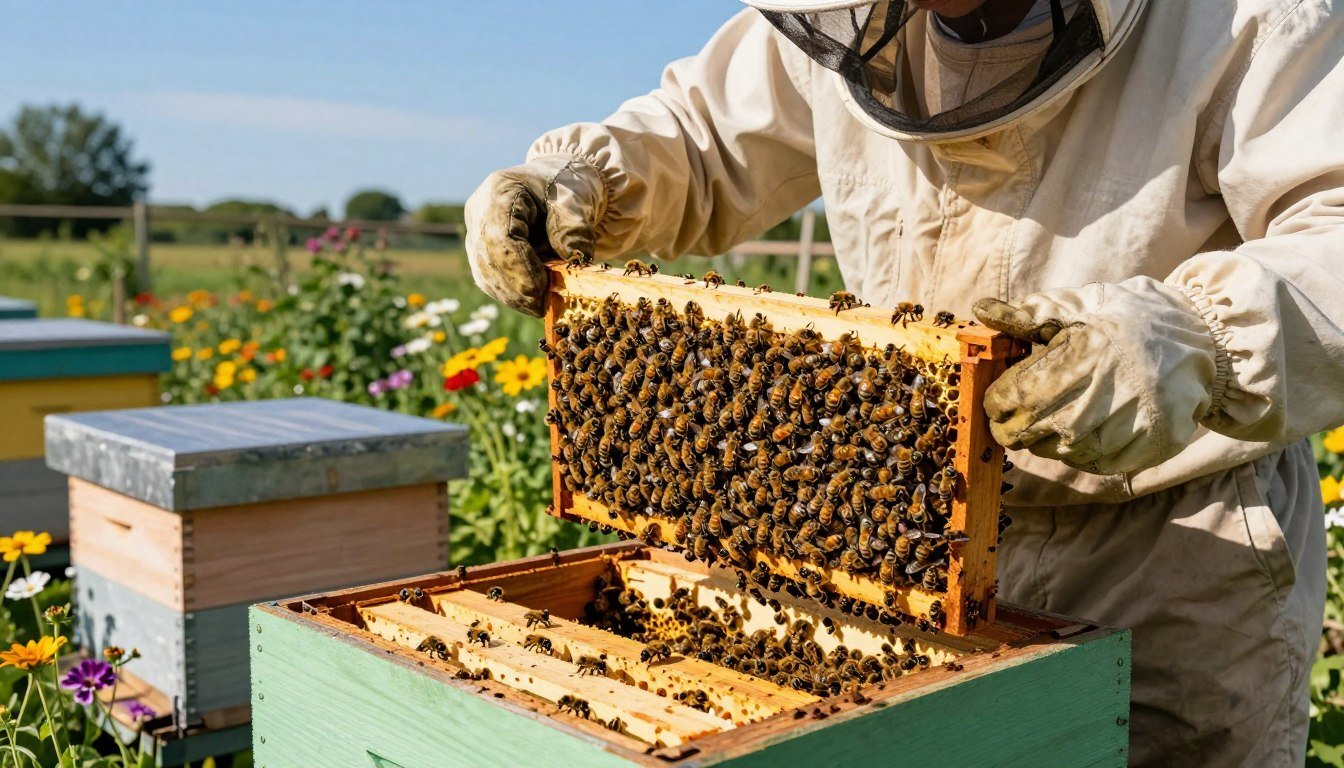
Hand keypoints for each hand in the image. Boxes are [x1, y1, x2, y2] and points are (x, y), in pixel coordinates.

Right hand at [464, 154, 605, 316]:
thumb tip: (574, 257)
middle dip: (516, 288)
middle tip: (542, 306)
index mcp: (500, 190)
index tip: (540, 288)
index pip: (499, 235)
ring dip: (512, 296)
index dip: (517, 266)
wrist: (559, 186)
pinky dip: (511, 295)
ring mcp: (476, 232)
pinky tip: (532, 304)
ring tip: (540, 308)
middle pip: (488, 258)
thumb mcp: (576, 199)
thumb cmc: (567, 188)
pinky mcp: (481, 252)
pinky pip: (489, 279)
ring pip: (484, 273)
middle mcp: (480, 212)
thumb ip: (573, 226)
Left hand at [973, 277, 1219, 474]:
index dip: (996, 402)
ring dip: (1049, 438)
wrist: (1206, 343)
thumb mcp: (1083, 305)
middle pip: (1026, 433)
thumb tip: (982, 310)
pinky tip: (1093, 426)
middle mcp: (1101, 398)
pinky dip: (1084, 451)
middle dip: (1014, 425)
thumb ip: (1029, 314)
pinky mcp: (1146, 450)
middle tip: (1025, 410)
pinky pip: (1093, 464)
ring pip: (1057, 453)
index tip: (1000, 397)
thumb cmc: (1131, 319)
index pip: (1010, 400)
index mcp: (1079, 357)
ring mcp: (1125, 429)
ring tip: (1067, 411)